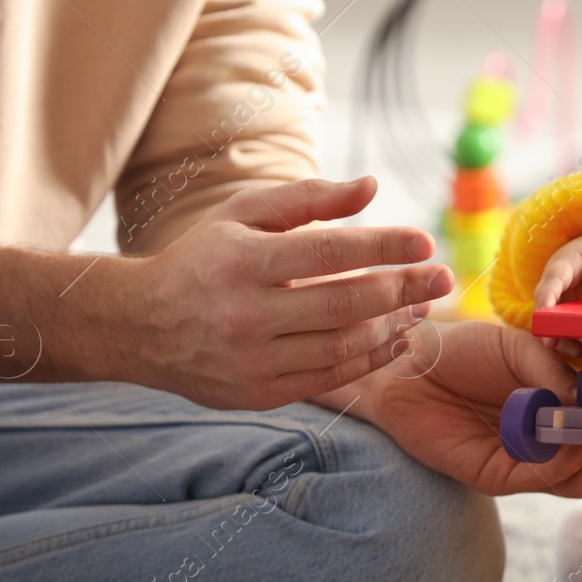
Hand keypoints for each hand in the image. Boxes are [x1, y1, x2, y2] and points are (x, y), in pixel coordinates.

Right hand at [120, 177, 453, 409]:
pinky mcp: (257, 394)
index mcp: (240, 261)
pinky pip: (329, 380)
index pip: (325, 252)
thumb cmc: (203, 258)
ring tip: (422, 307)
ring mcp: (250, 360)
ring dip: (391, 326)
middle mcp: (244, 314)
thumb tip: (371, 186)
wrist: (139, 327)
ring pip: (340, 347)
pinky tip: (396, 339)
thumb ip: (308, 198)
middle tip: (442, 278)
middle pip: (342, 303)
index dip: (380, 247)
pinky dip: (369, 359)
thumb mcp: (243, 214)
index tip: (424, 242)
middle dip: (401, 290)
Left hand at [324, 320, 581, 495]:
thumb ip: (555, 371)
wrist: (404, 367)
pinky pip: (543, 480)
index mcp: (569, 402)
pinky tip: (576, 442)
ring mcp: (531, 460)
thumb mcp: (519, 347)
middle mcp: (556, 436)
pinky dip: (565, 464)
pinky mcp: (501, 476)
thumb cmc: (462, 349)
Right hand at [533, 228, 581, 356]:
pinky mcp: (566, 311)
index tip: (543, 314)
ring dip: (562, 336)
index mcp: (563, 264)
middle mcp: (555, 283)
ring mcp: (559, 298)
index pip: (551, 280)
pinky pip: (564, 327)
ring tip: (581, 351)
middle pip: (545, 305)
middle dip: (548, 324)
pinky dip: (573, 339)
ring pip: (552, 320)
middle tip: (553, 342)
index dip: (546, 297)